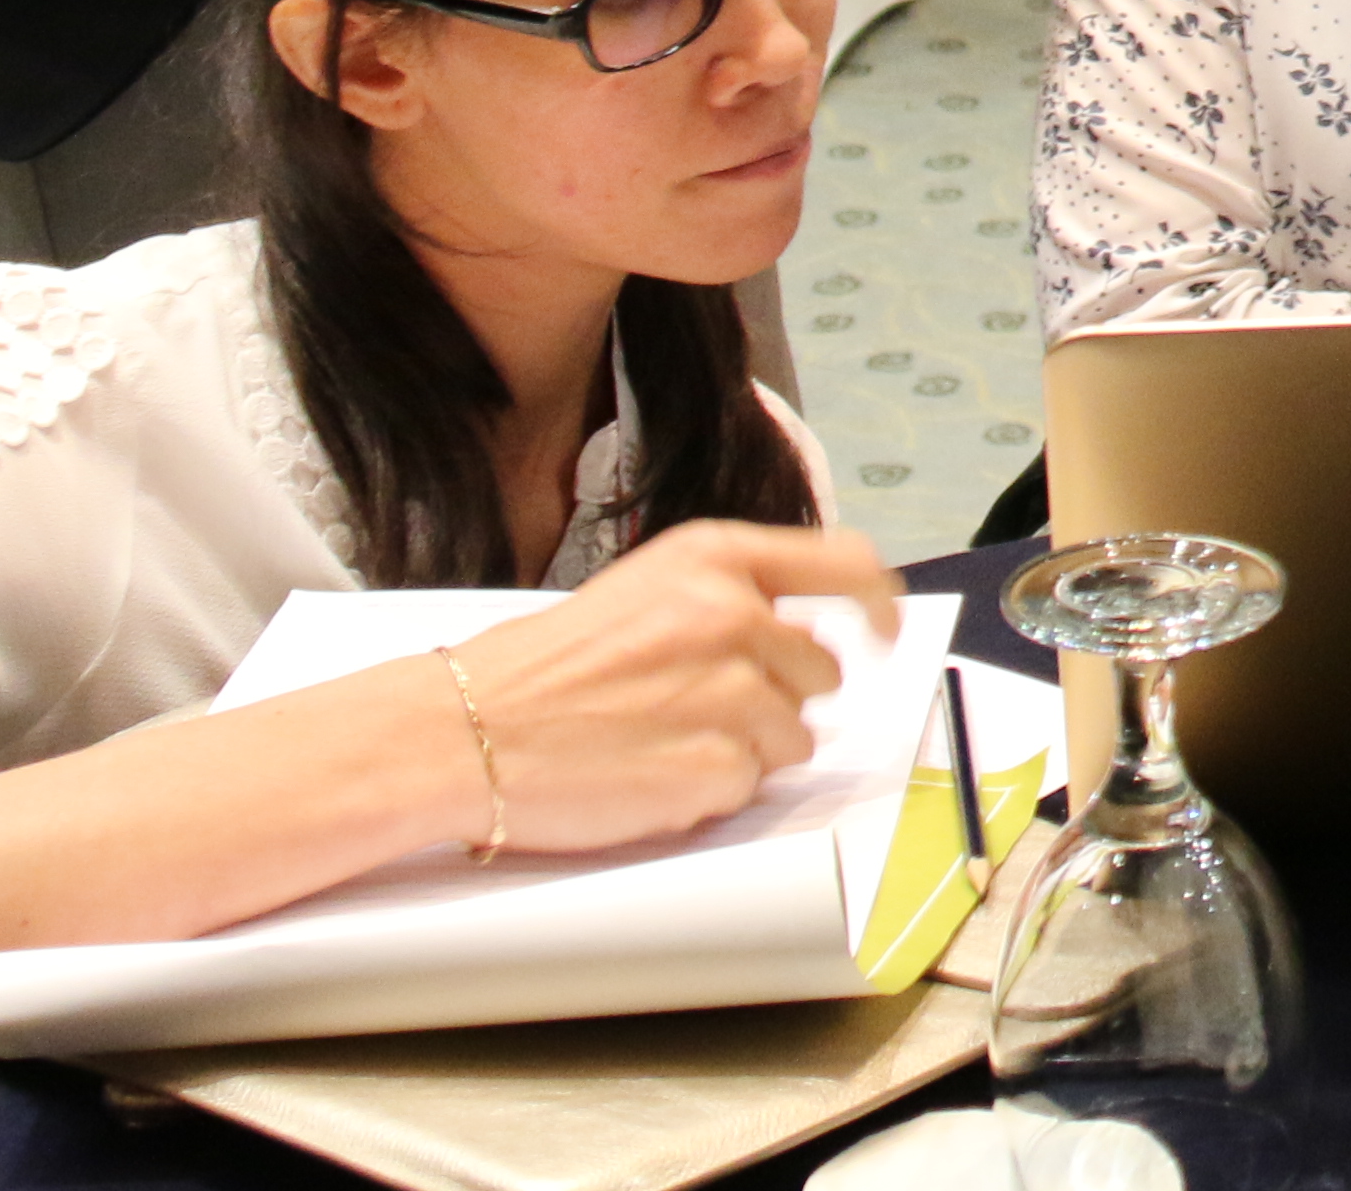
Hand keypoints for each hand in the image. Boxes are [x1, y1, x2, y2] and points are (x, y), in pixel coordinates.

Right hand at [428, 519, 899, 859]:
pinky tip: (650, 774)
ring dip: (745, 748)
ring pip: (793, 737)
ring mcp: (733, 692)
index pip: (846, 563)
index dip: (878, 603)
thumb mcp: (645, 592)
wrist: (464, 730)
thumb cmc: (541, 670)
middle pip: (820, 670)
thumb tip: (802, 639)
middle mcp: (736, 615)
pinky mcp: (719, 766)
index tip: (885, 630)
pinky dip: (711, 791)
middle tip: (696, 709)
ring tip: (660, 741)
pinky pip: (749, 788)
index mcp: (717, 559)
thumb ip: (726, 601)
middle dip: (778, 696)